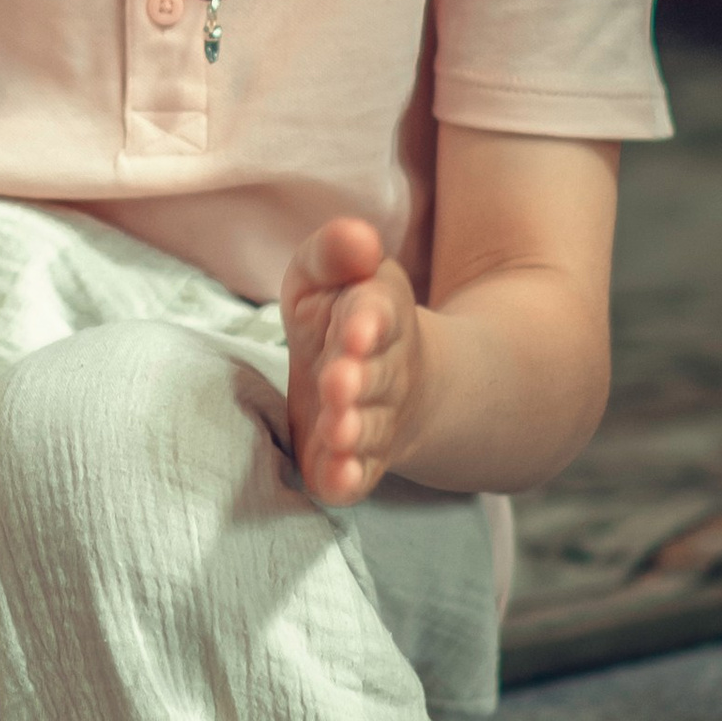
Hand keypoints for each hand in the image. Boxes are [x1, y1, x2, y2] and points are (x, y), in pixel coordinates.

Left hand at [282, 216, 425, 503]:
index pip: (375, 313)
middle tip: (338, 382)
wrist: (390, 377)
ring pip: (368, 427)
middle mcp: (384, 370)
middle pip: (375, 375)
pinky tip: (334, 483)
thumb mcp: (332, 275)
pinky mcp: (359, 459)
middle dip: (357, 378)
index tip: (356, 327)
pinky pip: (359, 474)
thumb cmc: (343, 315)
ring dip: (353, 430)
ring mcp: (376, 418)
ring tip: (335, 430)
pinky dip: (348, 479)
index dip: (367, 322)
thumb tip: (358, 237)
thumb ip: (336, 254)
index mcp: (375, 314)